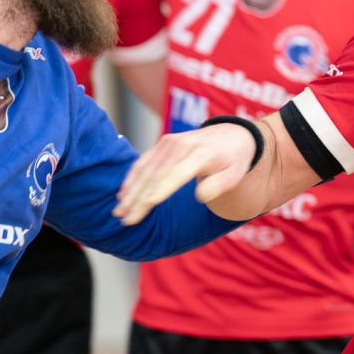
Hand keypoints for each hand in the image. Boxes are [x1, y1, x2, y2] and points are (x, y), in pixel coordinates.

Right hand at [113, 122, 257, 224]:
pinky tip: (123, 194)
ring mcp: (170, 141)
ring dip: (130, 191)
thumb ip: (218, 186)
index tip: (142, 209)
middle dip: (138, 199)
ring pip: (145, 169)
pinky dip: (132, 178)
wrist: (232, 134)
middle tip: (125, 220)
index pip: (174, 175)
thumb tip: (199, 197)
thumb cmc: (234, 160)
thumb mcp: (235, 175)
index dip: (157, 192)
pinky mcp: (164, 141)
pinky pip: (144, 161)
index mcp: (201, 154)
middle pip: (155, 175)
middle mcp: (182, 145)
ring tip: (119, 212)